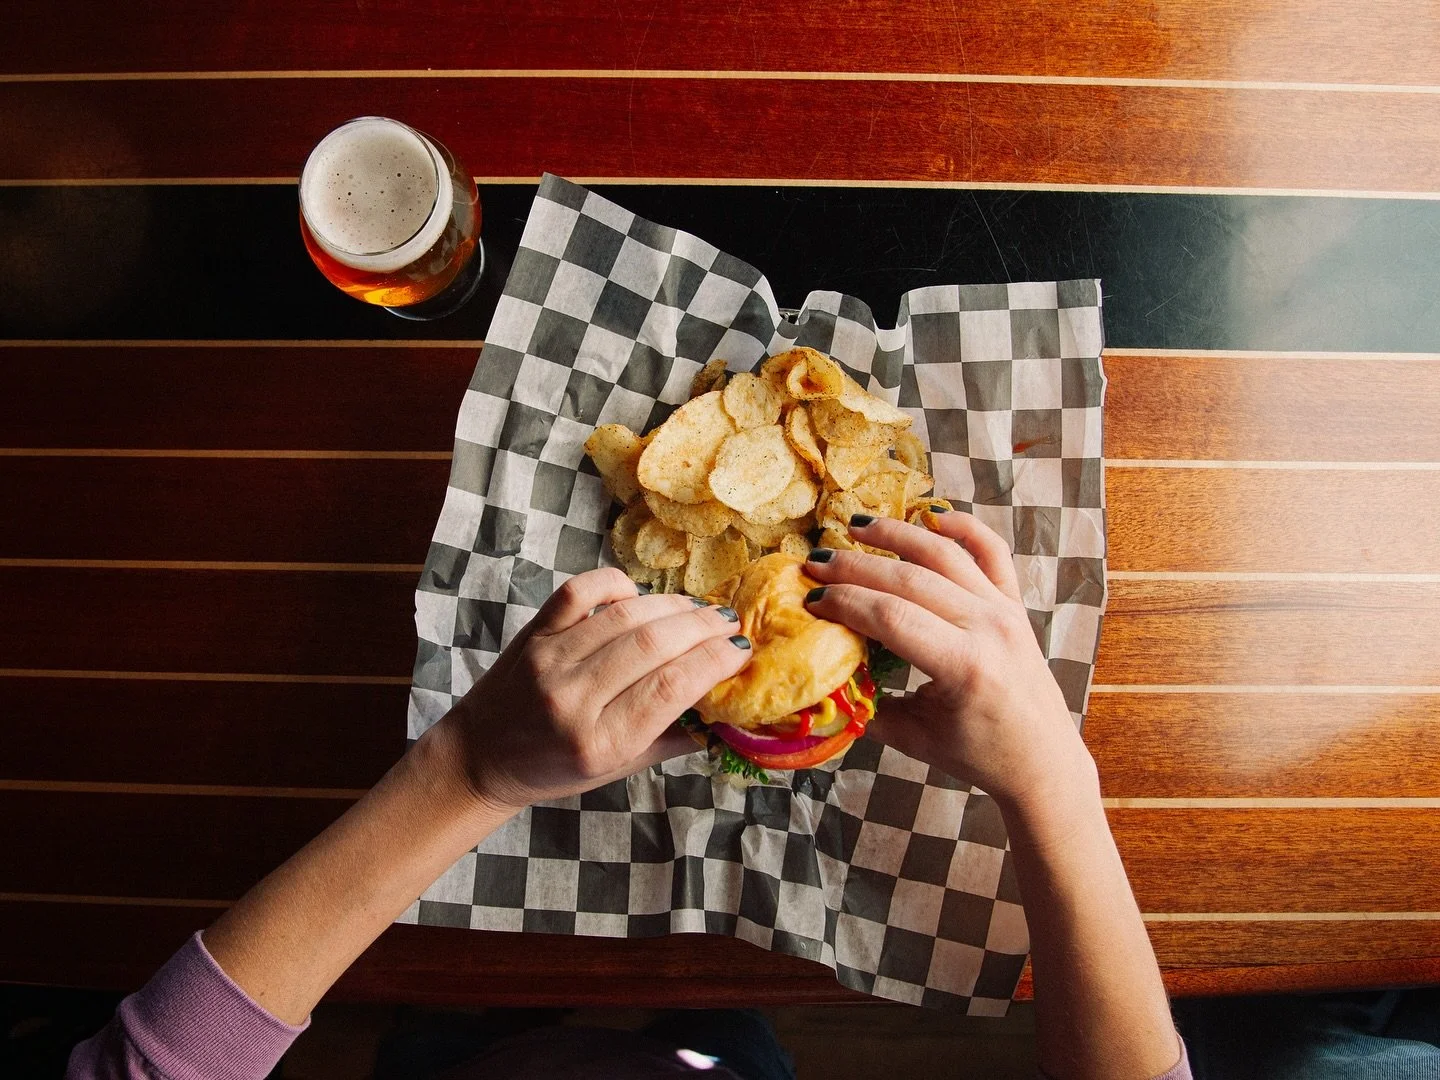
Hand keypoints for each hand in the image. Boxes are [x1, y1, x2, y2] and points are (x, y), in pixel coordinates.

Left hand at [444, 568, 752, 813]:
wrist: (481, 756)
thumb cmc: (553, 769)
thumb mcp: (616, 769)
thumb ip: (671, 739)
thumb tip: (728, 711)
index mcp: (600, 743)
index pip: (672, 688)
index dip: (715, 662)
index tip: (741, 651)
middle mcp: (573, 699)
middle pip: (655, 645)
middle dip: (702, 627)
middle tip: (729, 622)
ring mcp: (550, 660)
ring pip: (625, 615)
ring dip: (672, 606)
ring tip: (697, 610)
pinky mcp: (533, 633)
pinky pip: (582, 591)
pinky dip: (617, 586)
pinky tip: (638, 597)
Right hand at [801, 511, 1092, 808]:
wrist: (1043, 761)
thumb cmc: (978, 755)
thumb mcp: (914, 738)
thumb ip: (867, 706)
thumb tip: (821, 676)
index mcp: (964, 666)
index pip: (892, 617)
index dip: (846, 604)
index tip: (810, 601)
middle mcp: (989, 628)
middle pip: (911, 580)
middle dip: (856, 567)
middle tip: (816, 564)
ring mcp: (1006, 611)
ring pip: (946, 554)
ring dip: (898, 534)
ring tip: (856, 525)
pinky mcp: (1015, 604)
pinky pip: (991, 551)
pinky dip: (962, 527)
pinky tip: (930, 516)